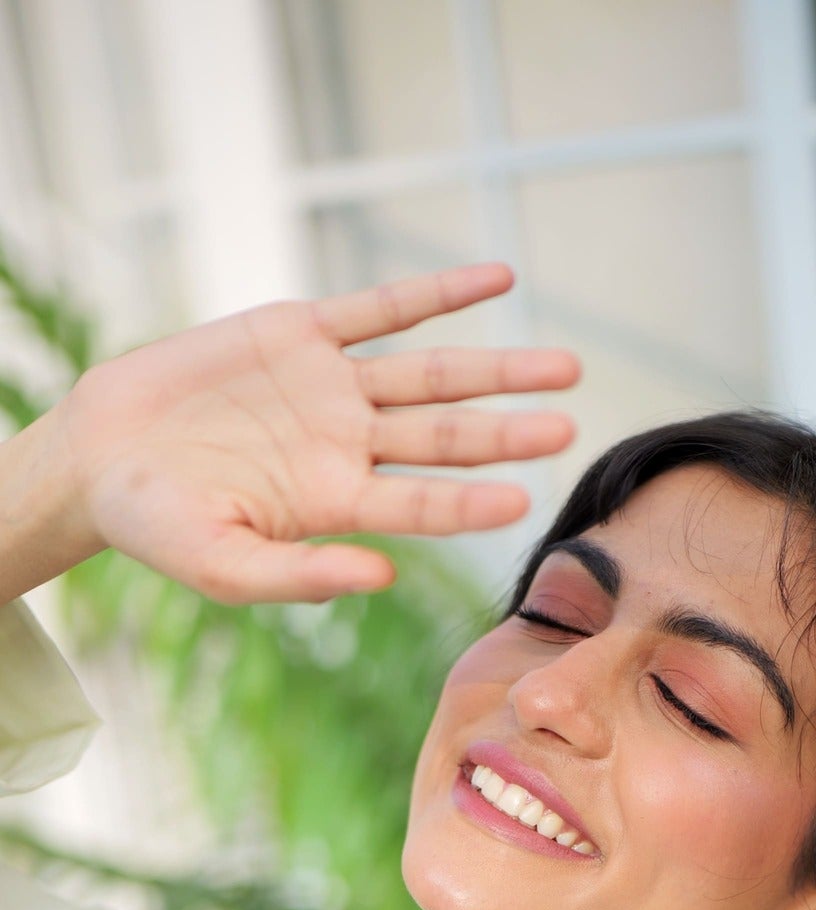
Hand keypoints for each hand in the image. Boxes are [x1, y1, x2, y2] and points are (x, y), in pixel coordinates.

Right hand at [50, 263, 579, 602]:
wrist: (103, 454)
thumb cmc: (160, 526)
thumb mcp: (225, 566)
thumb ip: (303, 576)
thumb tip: (385, 578)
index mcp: (338, 504)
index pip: (423, 504)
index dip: (470, 501)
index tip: (522, 498)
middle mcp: (350, 445)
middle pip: (446, 436)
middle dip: (507, 431)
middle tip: (568, 426)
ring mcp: (333, 387)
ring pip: (433, 374)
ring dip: (497, 368)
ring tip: (563, 366)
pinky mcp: (303, 333)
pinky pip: (383, 307)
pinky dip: (438, 292)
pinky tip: (498, 280)